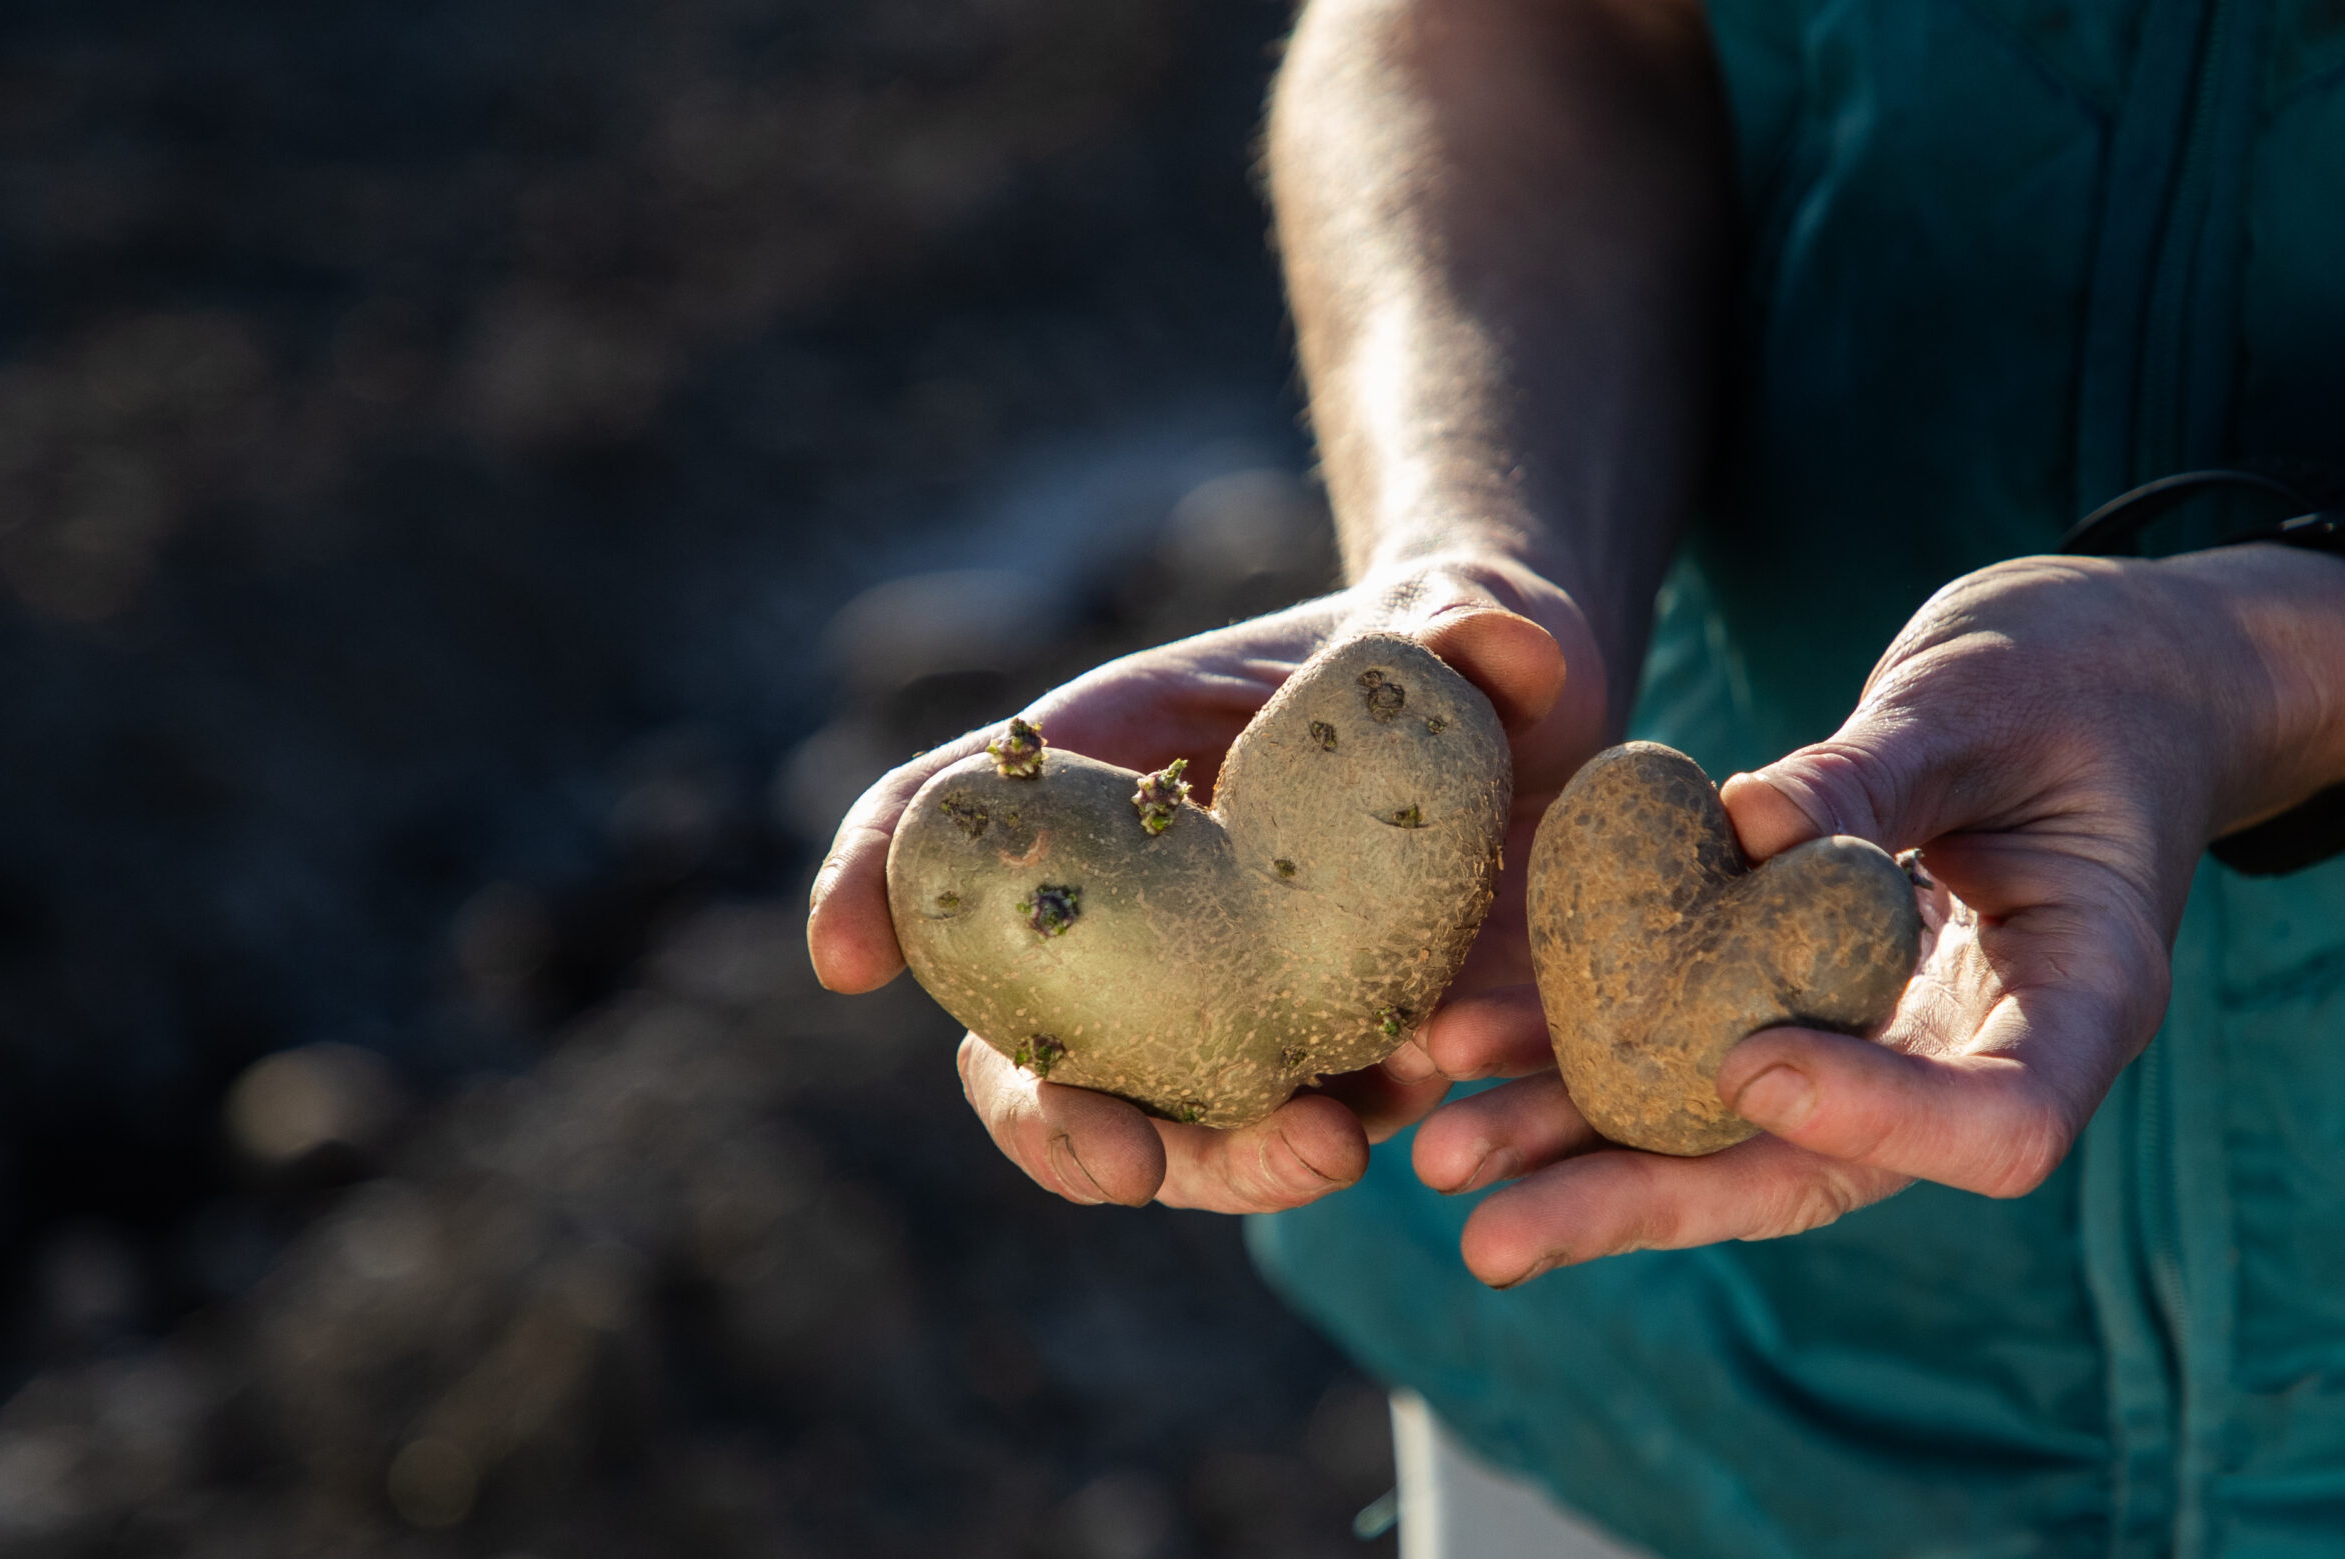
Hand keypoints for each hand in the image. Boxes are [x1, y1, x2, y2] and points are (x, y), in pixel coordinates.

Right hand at [807, 555, 1607, 1212]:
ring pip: (1156, 1124)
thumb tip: (1501, 641)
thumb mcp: (1467, 620)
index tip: (845, 963)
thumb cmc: (1446, 662)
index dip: (869, 881)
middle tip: (1124, 1165)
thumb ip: (1477, 615)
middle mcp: (1129, 910)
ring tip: (1331, 1149)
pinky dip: (1326, 1148)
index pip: (942, 820)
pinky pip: (1287, 1135)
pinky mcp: (1315, 1066)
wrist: (1534, 748)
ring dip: (1220, 1166)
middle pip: (1027, 1041)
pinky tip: (1434, 1119)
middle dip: (1057, 1126)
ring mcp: (1211, 1003)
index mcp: (1100, 780)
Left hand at [1410, 551, 2324, 1284]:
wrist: (2094, 679)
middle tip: (1493, 1237)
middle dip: (1648, 1202)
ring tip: (1444, 1156)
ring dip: (1579, 1152)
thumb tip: (1746, 825)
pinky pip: (1689, 1052)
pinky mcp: (1798, 1004)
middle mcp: (1970, 1052)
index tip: (1749, 1065)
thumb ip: (1874, 770)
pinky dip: (1581, 1059)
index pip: (2001, 1125)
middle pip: (1814, 1170)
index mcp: (2078, 997)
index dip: (1875, 1118)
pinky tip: (1466, 1052)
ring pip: (1725, 1133)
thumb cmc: (2071, 677)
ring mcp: (1879, 1043)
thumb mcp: (1982, 699)